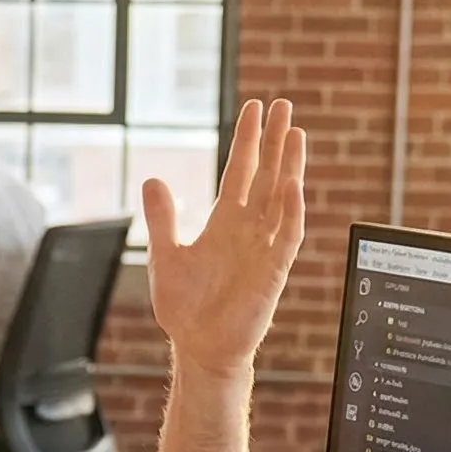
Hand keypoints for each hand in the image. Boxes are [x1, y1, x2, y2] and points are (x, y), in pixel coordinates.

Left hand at [144, 98, 306, 381]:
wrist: (198, 347)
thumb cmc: (184, 308)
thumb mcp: (165, 255)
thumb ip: (163, 218)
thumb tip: (154, 178)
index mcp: (224, 222)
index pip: (240, 171)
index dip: (248, 141)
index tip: (255, 109)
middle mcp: (248, 229)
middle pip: (266, 175)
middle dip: (275, 141)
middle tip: (284, 104)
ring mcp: (264, 248)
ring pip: (282, 198)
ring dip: (289, 166)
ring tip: (296, 132)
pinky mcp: (273, 271)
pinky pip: (287, 236)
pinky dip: (291, 211)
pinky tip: (291, 184)